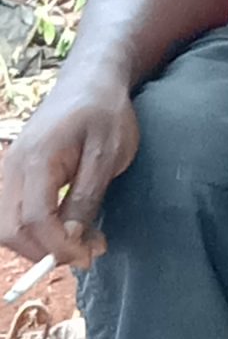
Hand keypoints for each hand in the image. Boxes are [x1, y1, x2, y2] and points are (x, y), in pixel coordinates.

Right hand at [0, 83, 139, 268]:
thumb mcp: (107, 154)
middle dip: (45, 252)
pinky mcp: (16, 175)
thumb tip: (71, 238)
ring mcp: (10, 170)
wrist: (89, 82)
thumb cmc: (103, 113)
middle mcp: (13, 167)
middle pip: (10, 229)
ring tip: (82, 243)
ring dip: (39, 245)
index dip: (58, 247)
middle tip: (87, 253)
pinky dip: (35, 232)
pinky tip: (67, 231)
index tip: (88, 256)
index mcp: (37, 159)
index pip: (34, 219)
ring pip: (7, 226)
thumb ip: (86, 197)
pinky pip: (13, 214)